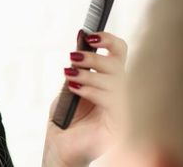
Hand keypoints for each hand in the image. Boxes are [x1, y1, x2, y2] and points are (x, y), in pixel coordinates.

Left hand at [43, 31, 127, 166]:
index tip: (90, 36)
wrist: (60, 147)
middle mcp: (121, 93)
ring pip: (116, 81)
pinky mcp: (120, 124)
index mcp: (111, 81)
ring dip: (89, 74)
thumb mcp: (70, 85)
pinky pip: (112, 101)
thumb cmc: (65, 119)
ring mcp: (123, 108)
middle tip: (73, 58)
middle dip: (94, 57)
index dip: (109, 40)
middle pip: (118, 64)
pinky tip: (76, 89)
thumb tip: (82, 34)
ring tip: (69, 75)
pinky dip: (92, 90)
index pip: (119, 53)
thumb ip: (78, 64)